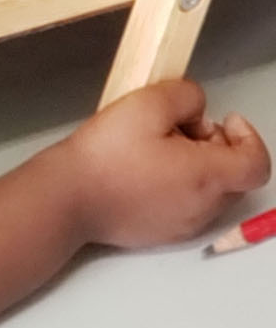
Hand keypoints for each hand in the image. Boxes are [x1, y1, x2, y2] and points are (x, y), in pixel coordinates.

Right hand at [63, 79, 269, 249]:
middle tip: (183, 125)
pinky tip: (146, 165)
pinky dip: (181, 181)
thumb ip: (187, 95)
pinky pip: (188, 203)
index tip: (226, 119)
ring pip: (211, 189)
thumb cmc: (107, 154)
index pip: (256, 163)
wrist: (70, 196)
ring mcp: (184, 224)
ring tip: (158, 143)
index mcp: (206, 178)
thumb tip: (197, 107)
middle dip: (218, 145)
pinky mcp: (164, 231)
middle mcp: (202, 208)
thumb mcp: (149, 102)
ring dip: (199, 163)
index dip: (248, 136)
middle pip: (235, 175)